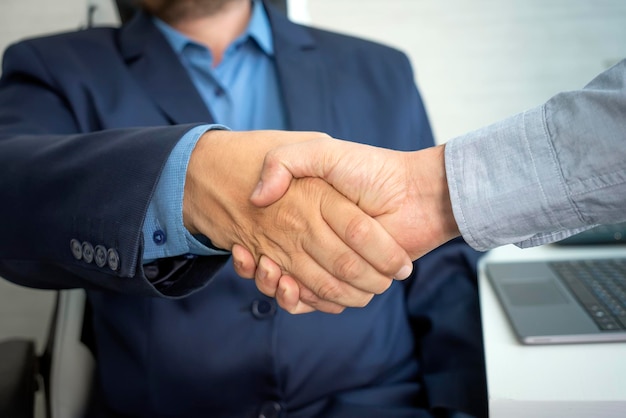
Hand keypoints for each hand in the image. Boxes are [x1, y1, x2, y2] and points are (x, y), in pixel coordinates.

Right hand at [233, 138, 460, 310]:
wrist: (417, 193)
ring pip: (296, 285)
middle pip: (283, 266)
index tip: (244, 249)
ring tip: (273, 271)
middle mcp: (317, 237)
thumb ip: (287, 161)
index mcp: (307, 212)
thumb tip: (257, 197)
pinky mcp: (351, 280)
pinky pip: (318, 300)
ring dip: (278, 287)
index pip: (269, 238)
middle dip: (268, 272)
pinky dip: (301, 302)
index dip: (251, 251)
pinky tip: (289, 287)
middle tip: (266, 262)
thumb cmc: (371, 169)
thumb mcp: (323, 150)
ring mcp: (333, 260)